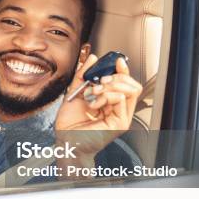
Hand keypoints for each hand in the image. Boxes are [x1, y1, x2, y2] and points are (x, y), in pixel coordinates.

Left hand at [55, 54, 141, 171]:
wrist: (65, 140)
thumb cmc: (70, 123)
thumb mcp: (75, 92)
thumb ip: (83, 75)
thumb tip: (92, 59)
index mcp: (110, 102)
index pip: (125, 83)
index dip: (123, 70)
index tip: (117, 61)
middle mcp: (118, 109)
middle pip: (132, 84)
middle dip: (116, 77)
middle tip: (99, 80)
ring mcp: (121, 116)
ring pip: (130, 90)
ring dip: (111, 85)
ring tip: (95, 92)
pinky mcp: (120, 123)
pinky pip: (121, 99)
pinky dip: (106, 96)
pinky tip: (94, 103)